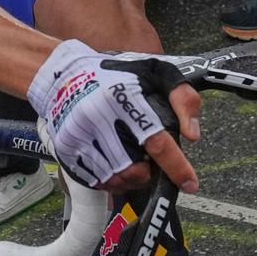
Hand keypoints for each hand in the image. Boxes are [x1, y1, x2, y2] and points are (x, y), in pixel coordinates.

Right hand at [26, 41, 200, 192]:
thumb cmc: (116, 75)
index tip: (189, 183)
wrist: (64, 74)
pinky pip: (95, 180)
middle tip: (150, 164)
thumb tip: (192, 136)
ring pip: (114, 179)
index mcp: (123, 97)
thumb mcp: (157, 72)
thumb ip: (183, 98)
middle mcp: (98, 117)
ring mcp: (78, 135)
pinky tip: (115, 165)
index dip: (176, 167)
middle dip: (149, 174)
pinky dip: (111, 181)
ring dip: (131, 180)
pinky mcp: (66, 148)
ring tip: (133, 164)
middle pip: (134, 169)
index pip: (156, 141)